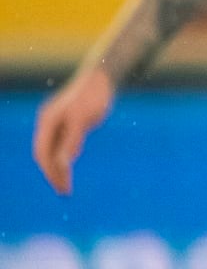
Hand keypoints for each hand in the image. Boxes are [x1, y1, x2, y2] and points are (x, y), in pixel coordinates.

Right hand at [33, 68, 116, 194]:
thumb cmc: (92, 96)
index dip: (49, 171)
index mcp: (47, 121)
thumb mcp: (82, 120)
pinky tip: (70, 166)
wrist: (103, 78)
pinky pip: (63, 144)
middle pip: (45, 154)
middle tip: (64, 191)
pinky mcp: (69, 122)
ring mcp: (58, 122)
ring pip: (53, 150)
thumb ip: (71, 142)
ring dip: (59, 167)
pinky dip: (66, 157)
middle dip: (53, 173)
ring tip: (67, 185)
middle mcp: (48, 122)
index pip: (42, 152)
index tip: (60, 186)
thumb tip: (61, 164)